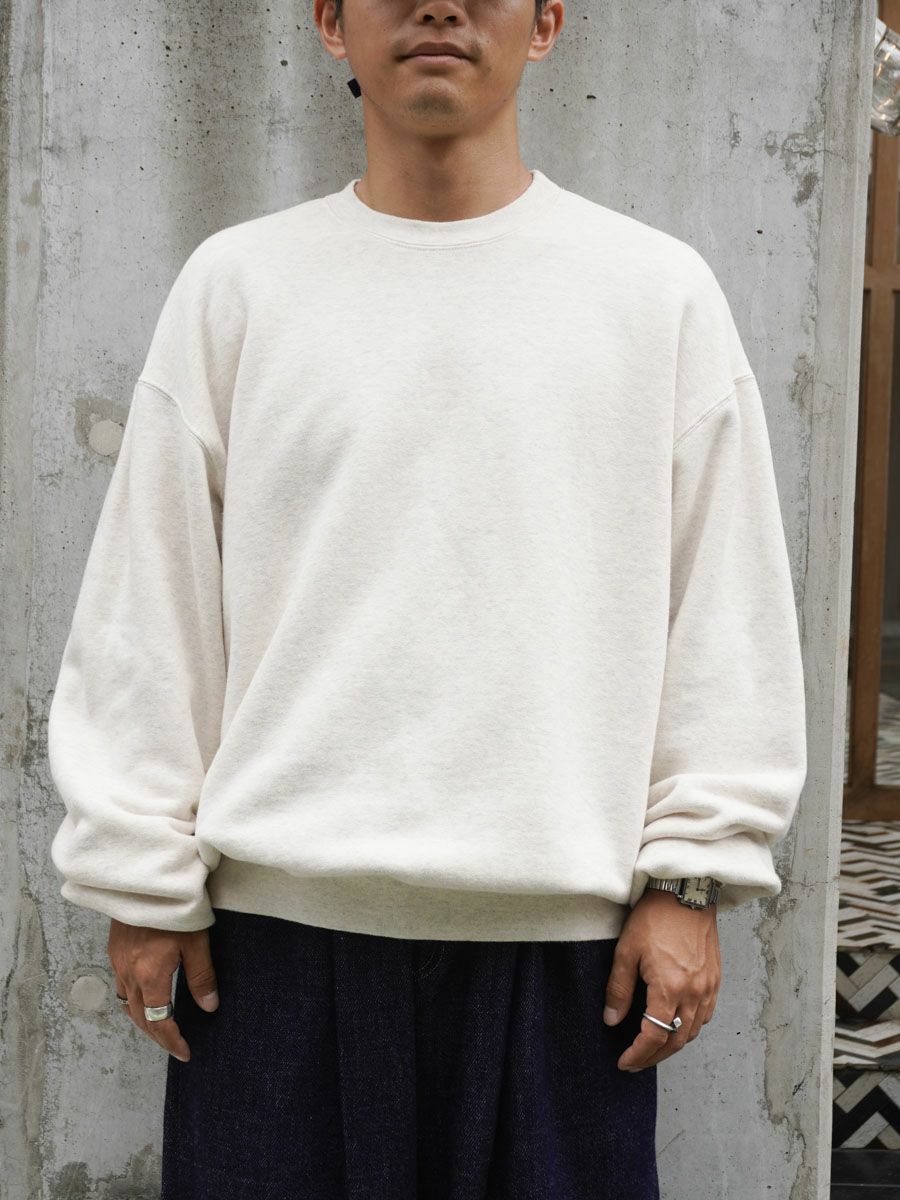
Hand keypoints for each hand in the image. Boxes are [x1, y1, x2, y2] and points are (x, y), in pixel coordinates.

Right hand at [107, 918, 219, 1062]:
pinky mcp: (115, 949)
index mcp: (150, 975)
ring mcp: (119, 961)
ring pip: (127, 1002)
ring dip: (143, 1019)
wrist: (146, 878)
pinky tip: (146, 995)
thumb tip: (210, 1008)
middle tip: (174, 1046)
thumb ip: (202, 976)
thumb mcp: (197, 941)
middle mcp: (129, 973)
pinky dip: (134, 999)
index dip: (172, 1041)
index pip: (159, 1021)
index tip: (185, 1053)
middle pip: (139, 1018)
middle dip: (157, 1036)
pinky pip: (121, 984)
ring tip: (162, 1026)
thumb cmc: (175, 906)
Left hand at [603, 888, 720, 1070]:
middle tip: (636, 1061)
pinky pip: (706, 1016)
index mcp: (670, 987)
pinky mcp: (716, 979)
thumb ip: (619, 989)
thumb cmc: (655, 917)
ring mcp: (708, 987)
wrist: (686, 892)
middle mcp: (694, 993)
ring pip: (693, 1031)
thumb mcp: (627, 950)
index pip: (654, 1036)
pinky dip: (691, 1028)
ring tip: (654, 1047)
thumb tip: (612, 1020)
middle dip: (655, 1056)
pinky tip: (678, 1025)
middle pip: (676, 1040)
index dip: (639, 1054)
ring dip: (673, 1044)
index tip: (625, 1062)